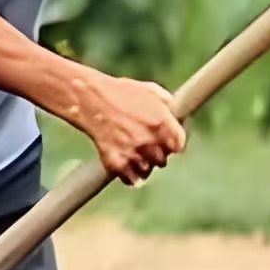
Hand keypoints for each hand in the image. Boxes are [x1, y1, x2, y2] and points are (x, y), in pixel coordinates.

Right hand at [71, 71, 187, 184]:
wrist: (90, 100)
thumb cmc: (119, 92)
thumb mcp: (149, 90)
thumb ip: (168, 104)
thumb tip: (177, 114)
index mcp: (163, 124)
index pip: (179, 146)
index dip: (172, 144)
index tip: (167, 144)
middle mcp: (152, 142)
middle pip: (163, 161)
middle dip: (156, 154)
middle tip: (145, 146)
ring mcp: (135, 155)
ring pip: (147, 172)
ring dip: (142, 166)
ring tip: (133, 155)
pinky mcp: (118, 165)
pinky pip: (131, 180)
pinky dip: (128, 175)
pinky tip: (124, 164)